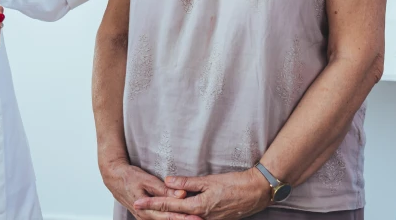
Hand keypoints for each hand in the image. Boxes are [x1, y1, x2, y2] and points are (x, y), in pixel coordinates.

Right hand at [101, 161, 196, 219]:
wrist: (114, 178)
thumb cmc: (130, 177)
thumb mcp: (147, 180)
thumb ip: (164, 189)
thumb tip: (181, 195)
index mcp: (146, 209)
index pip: (169, 216)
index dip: (184, 218)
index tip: (198, 218)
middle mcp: (145, 217)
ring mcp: (145, 218)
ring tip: (195, 219)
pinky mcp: (146, 216)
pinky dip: (171, 218)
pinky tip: (181, 217)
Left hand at [134, 169, 270, 219]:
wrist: (257, 192)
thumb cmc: (236, 184)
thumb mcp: (210, 180)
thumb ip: (188, 183)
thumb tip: (168, 181)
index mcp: (199, 207)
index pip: (170, 206)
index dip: (153, 204)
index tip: (138, 202)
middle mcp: (202, 218)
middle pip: (174, 217)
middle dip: (155, 212)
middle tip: (138, 206)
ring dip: (168, 215)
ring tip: (153, 209)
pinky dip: (183, 217)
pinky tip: (177, 213)